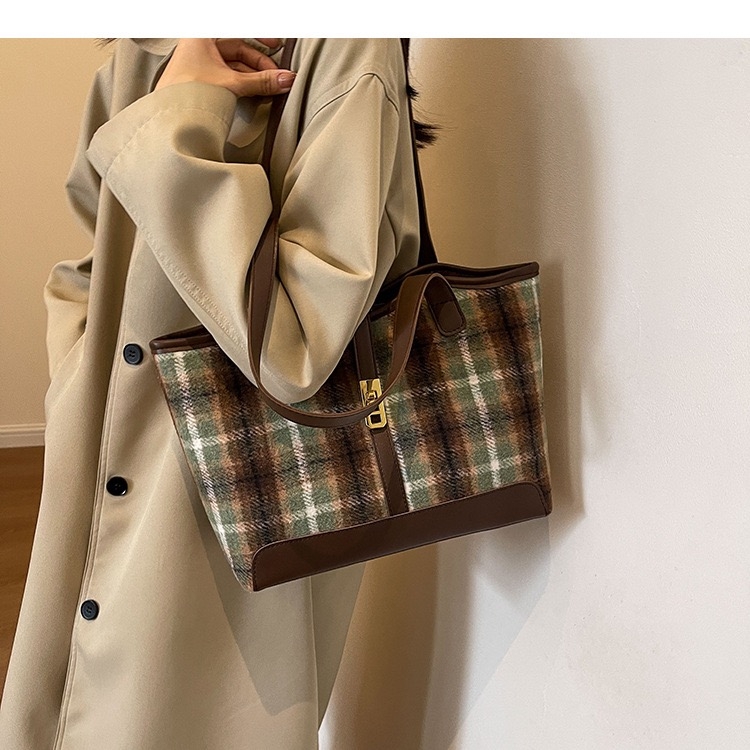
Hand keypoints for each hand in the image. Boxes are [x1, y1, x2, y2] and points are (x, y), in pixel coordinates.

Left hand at [154, 38, 294, 97]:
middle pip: (239, 51)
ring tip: (267, 89)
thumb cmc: (189, 96)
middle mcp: (200, 48)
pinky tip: (253, 93)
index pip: (239, 33)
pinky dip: (243, 85)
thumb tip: (286, 79)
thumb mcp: (233, 85)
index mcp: (203, 37)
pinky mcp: (201, 83)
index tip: (277, 45)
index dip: (260, 37)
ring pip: (234, 66)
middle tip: (276, 78)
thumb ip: (261, 82)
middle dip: (259, 65)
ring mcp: (200, 65)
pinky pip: (227, 78)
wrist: (170, 121)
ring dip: (253, 77)